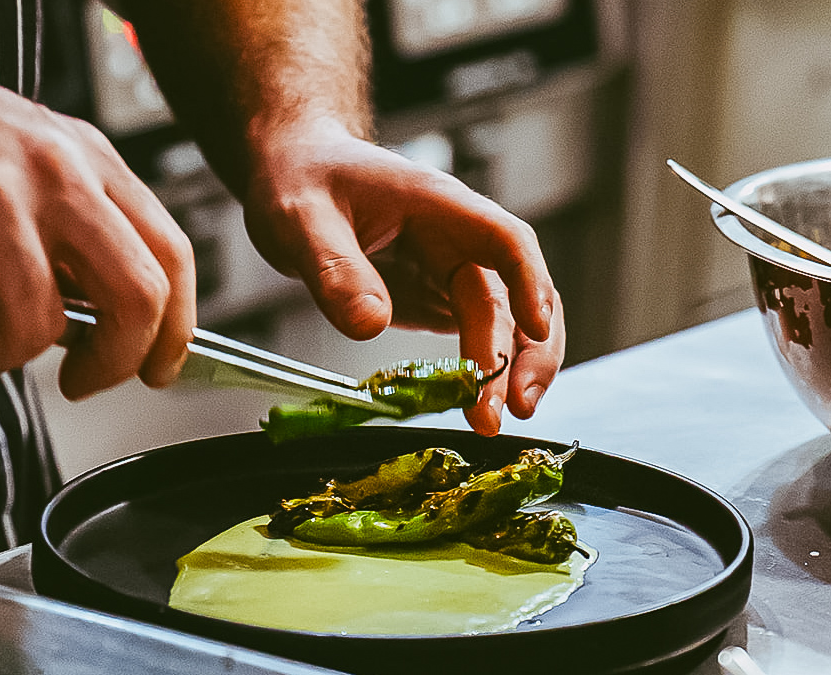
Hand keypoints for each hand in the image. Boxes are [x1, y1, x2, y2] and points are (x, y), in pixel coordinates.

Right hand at [0, 20, 195, 398]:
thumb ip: (78, 229)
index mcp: (90, 159)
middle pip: (137, 297)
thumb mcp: (32, 158)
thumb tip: (109, 324)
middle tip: (82, 381)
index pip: (173, 255)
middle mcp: (58, 176)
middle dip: (116, 362)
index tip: (159, 368)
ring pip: (38, 328)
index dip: (176, 327)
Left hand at [241, 119, 564, 434]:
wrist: (294, 171)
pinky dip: (476, 373)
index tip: (535, 329)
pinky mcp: (432, 298)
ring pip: (499, 324)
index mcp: (438, 206)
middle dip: (519, 354)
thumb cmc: (301, 178)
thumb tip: (370, 325)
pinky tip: (468, 406)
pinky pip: (469, 335)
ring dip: (503, 372)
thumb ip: (334, 268)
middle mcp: (456, 240)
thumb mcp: (299, 218)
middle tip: (511, 408)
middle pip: (511, 296)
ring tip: (489, 420)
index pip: (504, 240)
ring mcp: (447, 271)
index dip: (529, 283)